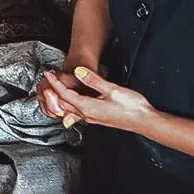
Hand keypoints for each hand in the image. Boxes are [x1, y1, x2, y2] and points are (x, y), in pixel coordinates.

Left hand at [43, 66, 157, 133]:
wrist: (145, 121)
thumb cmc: (132, 107)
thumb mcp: (112, 89)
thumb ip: (93, 80)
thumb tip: (79, 71)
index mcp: (88, 107)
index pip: (65, 94)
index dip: (55, 82)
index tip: (49, 73)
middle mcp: (88, 115)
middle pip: (64, 103)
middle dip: (55, 90)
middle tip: (50, 78)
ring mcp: (93, 118)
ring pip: (71, 108)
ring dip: (62, 97)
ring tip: (59, 87)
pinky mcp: (99, 117)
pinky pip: (79, 111)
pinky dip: (72, 103)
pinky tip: (76, 99)